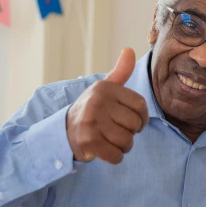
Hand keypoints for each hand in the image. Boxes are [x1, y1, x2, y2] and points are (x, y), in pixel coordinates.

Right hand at [66, 48, 149, 163]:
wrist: (63, 131)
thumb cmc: (92, 109)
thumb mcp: (105, 88)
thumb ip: (120, 72)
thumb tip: (129, 49)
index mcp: (105, 88)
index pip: (141, 106)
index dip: (142, 117)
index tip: (132, 120)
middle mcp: (97, 102)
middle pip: (135, 125)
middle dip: (131, 133)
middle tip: (117, 131)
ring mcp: (91, 122)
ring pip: (127, 141)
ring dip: (123, 146)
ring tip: (111, 140)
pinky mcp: (88, 142)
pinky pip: (116, 156)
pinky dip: (115, 157)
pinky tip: (105, 150)